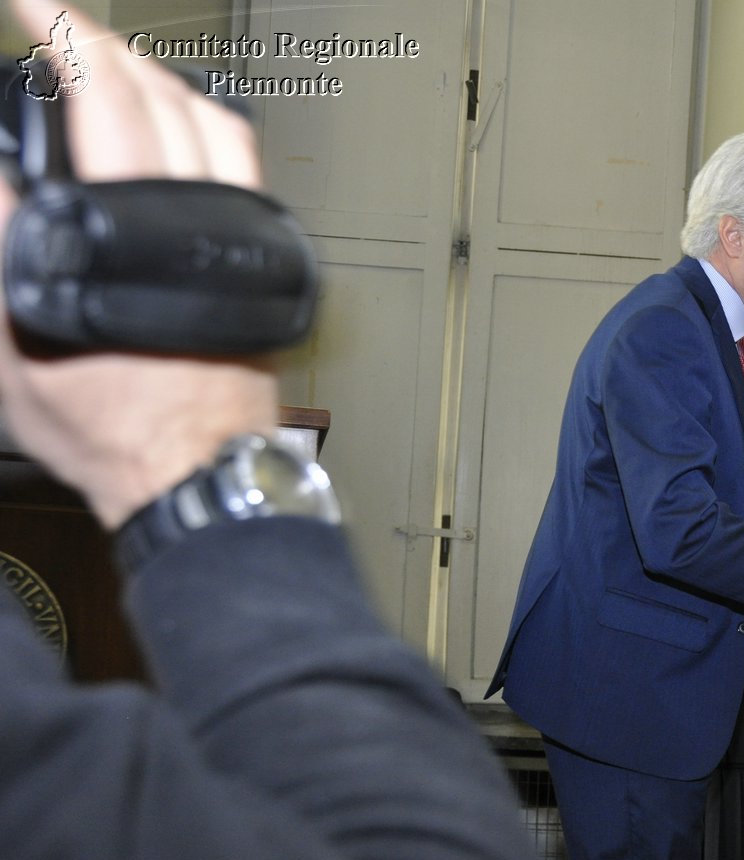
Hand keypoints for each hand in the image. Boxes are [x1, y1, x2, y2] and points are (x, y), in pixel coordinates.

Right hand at [0, 0, 278, 528]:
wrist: (188, 469)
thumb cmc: (111, 421)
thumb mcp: (12, 330)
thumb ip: (1, 233)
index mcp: (131, 222)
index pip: (103, 92)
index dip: (64, 32)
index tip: (31, 2)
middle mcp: (195, 214)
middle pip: (159, 92)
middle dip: (105, 43)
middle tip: (59, 24)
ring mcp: (235, 231)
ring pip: (210, 119)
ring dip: (157, 75)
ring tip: (111, 63)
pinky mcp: (257, 254)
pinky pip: (239, 161)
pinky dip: (203, 120)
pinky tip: (175, 123)